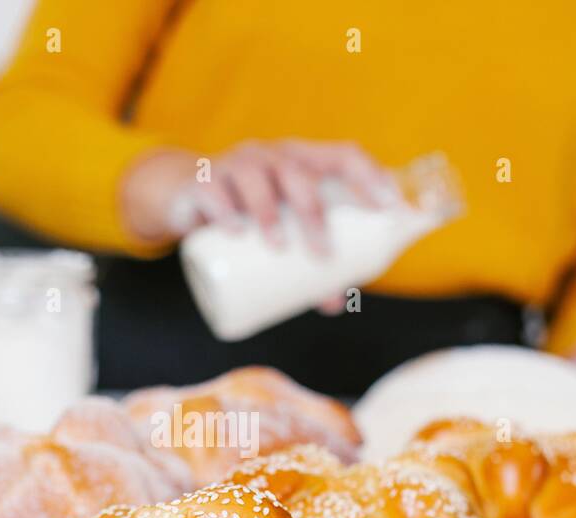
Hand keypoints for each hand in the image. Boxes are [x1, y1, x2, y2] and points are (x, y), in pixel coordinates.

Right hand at [121, 140, 396, 311]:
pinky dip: (224, 211)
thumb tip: (336, 304)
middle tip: (322, 254)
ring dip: (269, 213)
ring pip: (255, 178)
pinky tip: (233, 232)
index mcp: (301, 159)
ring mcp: (234, 164)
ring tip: (278, 247)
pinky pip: (213, 189)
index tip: (387, 207)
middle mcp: (270, 154)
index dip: (369, 175)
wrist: (188, 193)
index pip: (343, 154)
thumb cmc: (251, 212)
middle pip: (298, 173)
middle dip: (314, 214)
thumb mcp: (282, 228)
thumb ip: (308, 261)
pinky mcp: (202, 181)